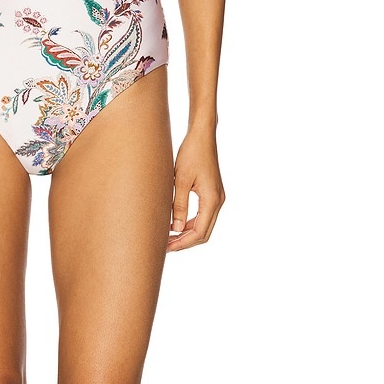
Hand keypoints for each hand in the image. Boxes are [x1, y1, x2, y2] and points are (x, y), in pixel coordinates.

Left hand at [168, 128, 224, 251]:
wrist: (202, 136)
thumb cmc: (191, 153)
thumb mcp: (181, 180)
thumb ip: (178, 205)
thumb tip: (175, 229)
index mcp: (212, 199)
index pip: (199, 232)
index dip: (182, 243)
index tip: (166, 247)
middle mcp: (218, 201)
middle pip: (203, 232)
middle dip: (185, 242)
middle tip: (165, 247)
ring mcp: (217, 197)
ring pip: (204, 225)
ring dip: (187, 234)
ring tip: (167, 237)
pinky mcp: (212, 193)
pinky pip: (203, 215)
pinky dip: (190, 223)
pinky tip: (175, 224)